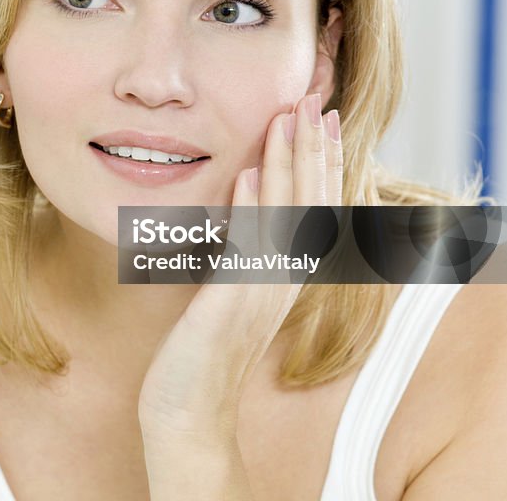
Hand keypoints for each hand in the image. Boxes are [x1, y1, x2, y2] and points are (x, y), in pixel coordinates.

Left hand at [138, 94, 341, 496]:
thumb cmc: (203, 347)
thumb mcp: (228, 284)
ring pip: (284, 215)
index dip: (317, 158)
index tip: (317, 115)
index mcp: (284, 272)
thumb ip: (241, 241)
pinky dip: (249, 209)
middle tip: (311, 99)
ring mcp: (261, 289)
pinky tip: (246, 177)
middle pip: (308, 200)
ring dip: (285, 163)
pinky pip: (247, 247)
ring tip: (287, 118)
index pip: (312, 203)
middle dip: (310, 147)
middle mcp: (283, 278)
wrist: (188, 407)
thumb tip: (245, 187)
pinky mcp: (232, 302)